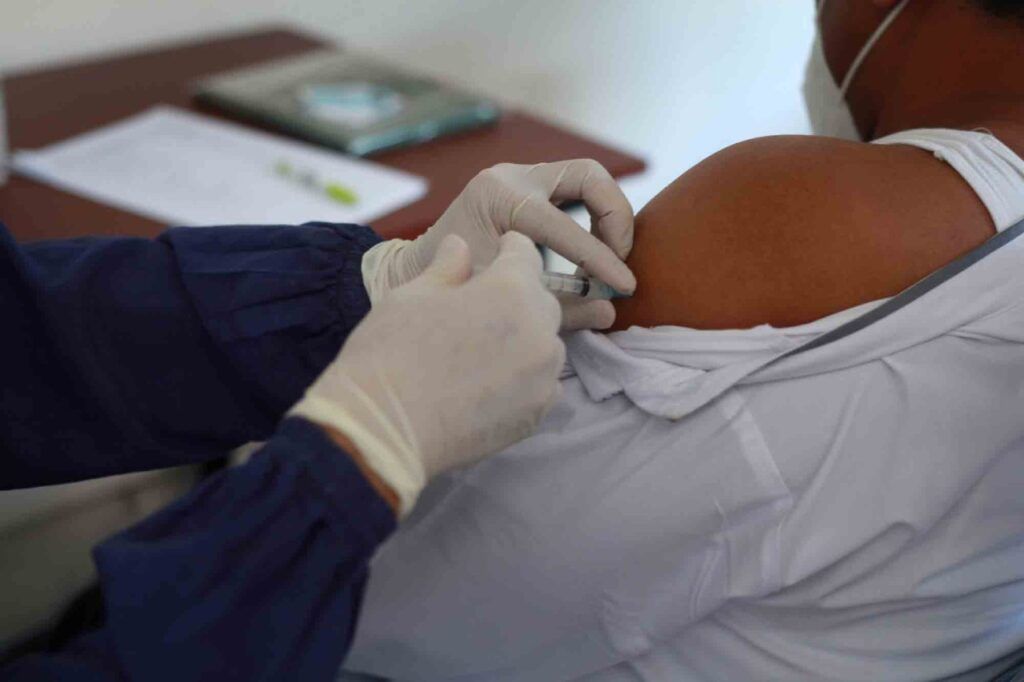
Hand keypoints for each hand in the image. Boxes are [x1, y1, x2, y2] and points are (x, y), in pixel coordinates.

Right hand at [291, 233, 564, 514]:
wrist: (382, 429)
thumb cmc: (390, 353)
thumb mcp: (412, 294)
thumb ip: (448, 267)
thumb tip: (461, 245)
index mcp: (510, 289)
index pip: (525, 253)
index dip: (508, 249)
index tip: (497, 254)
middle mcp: (538, 330)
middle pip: (541, 299)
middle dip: (517, 296)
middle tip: (480, 307)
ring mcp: (542, 376)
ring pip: (547, 343)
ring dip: (525, 338)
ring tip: (484, 349)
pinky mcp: (537, 414)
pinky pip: (544, 383)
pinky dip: (526, 377)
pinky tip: (491, 382)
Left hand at [362, 159, 635, 330]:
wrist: (419, 267)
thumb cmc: (454, 287)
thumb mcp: (504, 297)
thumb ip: (560, 306)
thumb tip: (610, 311)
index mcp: (499, 198)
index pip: (565, 226)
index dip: (601, 258)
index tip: (624, 286)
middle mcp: (511, 175)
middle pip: (589, 176)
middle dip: (615, 218)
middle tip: (619, 259)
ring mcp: (521, 173)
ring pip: (589, 177)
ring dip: (610, 215)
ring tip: (610, 256)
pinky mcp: (530, 182)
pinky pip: (577, 188)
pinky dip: (595, 215)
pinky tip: (593, 250)